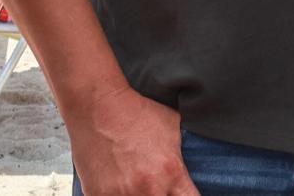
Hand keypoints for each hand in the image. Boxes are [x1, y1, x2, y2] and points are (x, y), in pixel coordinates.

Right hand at [66, 84, 197, 195]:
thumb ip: (182, 152)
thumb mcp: (172, 127)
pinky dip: (117, 194)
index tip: (181, 193)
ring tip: (135, 183)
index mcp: (171, 172)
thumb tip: (194, 162)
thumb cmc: (135, 112)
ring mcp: (122, 195)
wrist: (98, 105)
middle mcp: (149, 188)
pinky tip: (117, 184)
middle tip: (157, 185)